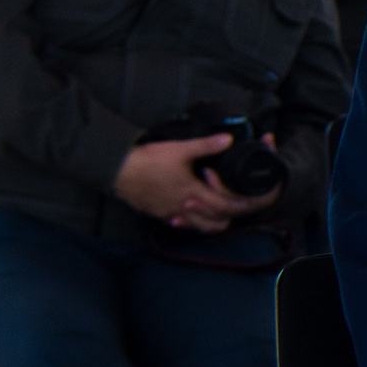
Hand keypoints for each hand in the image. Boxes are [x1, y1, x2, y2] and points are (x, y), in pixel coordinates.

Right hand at [112, 135, 280, 233]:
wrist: (117, 170)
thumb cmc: (147, 161)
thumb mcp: (180, 149)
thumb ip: (206, 145)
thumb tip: (227, 140)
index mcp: (194, 194)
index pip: (227, 208)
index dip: (241, 204)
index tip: (249, 198)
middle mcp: (185, 209)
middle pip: (217, 222)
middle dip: (229, 213)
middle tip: (233, 199)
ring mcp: (171, 214)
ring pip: (200, 227)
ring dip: (212, 220)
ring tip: (215, 205)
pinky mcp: (159, 214)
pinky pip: (182, 224)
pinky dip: (191, 220)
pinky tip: (190, 208)